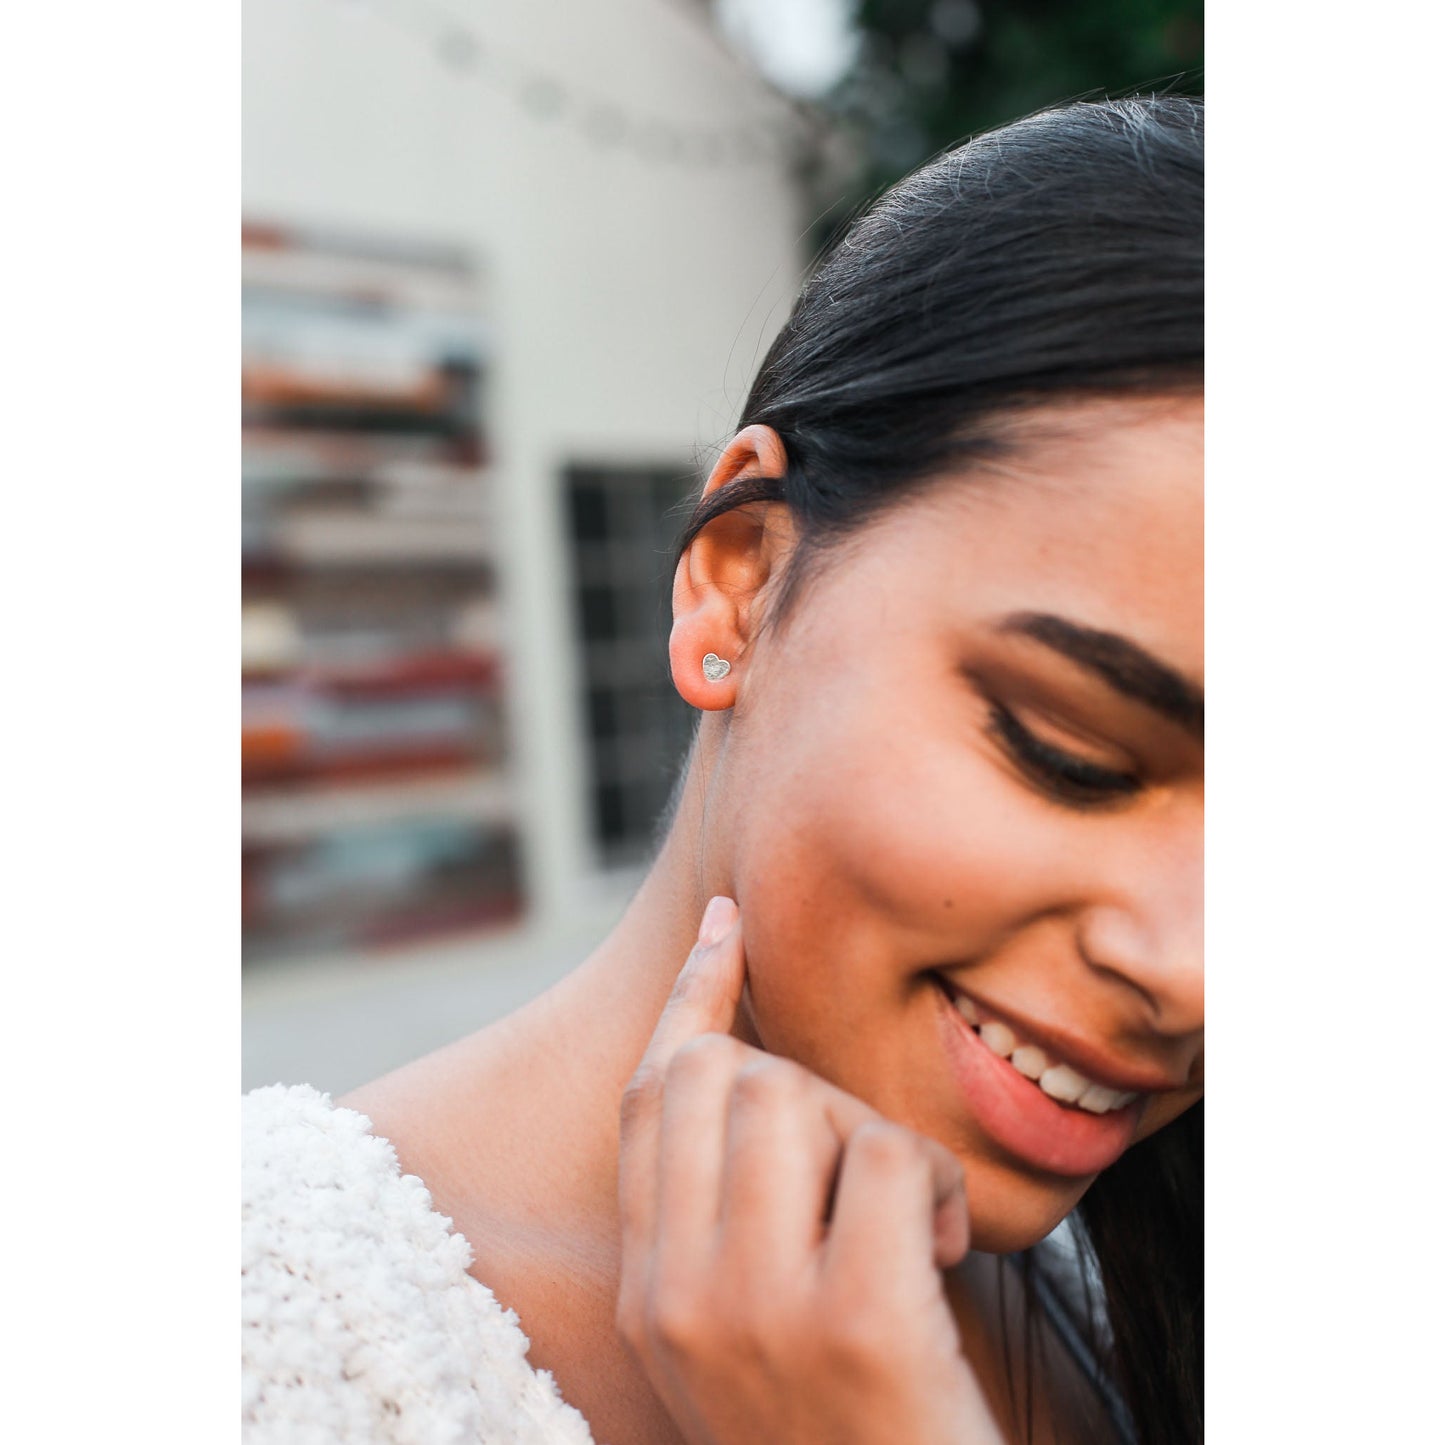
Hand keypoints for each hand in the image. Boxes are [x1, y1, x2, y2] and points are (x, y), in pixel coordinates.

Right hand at [616, 896, 1003, 1444]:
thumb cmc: (852, 1433)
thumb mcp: (754, 1337)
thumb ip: (727, 1219)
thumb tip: (749, 1067)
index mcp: (654, 1296)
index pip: (651, 1098)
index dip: (692, 997)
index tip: (730, 926)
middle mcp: (682, 1298)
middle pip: (725, 1078)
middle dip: (807, 1086)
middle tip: (857, 1163)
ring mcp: (759, 1314)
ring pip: (799, 1099)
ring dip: (872, 1136)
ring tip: (907, 1218)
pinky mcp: (855, 1325)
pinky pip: (885, 1155)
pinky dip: (935, 1182)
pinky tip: (943, 1248)